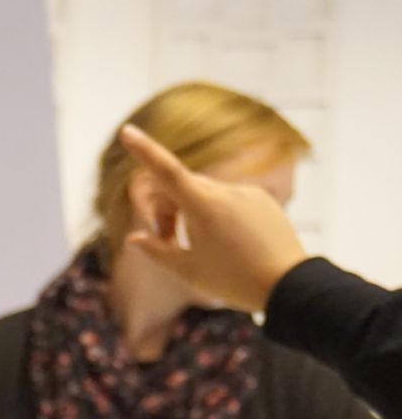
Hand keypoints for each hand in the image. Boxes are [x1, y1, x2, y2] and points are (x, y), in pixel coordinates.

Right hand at [119, 124, 309, 313]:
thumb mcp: (187, 270)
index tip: (127, 131)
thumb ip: (156, 250)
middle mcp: (226, 191)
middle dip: (167, 210)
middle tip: (167, 242)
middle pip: (181, 188)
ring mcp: (248, 194)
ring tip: (198, 248)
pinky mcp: (264, 201)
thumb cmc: (234, 281)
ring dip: (192, 214)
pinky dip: (218, 215)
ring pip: (206, 195)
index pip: (165, 170)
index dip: (144, 150)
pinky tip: (228, 244)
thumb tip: (135, 238)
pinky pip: (231, 200)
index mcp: (203, 205)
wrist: (291, 287)